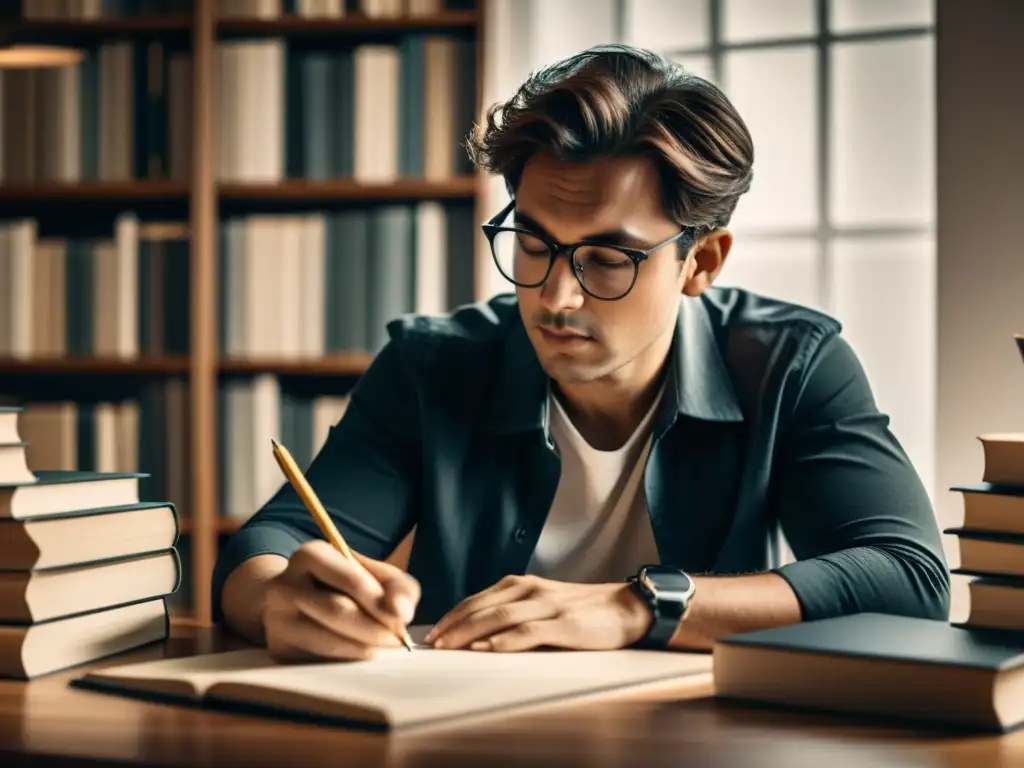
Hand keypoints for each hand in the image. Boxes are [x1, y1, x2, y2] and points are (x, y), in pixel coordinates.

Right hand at [260, 539, 419, 662]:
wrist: (295, 601)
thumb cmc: (343, 584)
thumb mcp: (373, 574)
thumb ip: (397, 587)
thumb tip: (402, 613)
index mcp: (311, 554)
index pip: (350, 578)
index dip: (380, 601)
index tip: (402, 618)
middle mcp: (285, 584)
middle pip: (338, 610)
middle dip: (375, 628)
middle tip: (397, 639)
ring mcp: (277, 619)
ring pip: (327, 640)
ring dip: (364, 648)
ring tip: (382, 647)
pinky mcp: (278, 650)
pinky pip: (318, 661)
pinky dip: (346, 661)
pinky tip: (358, 654)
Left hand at [424, 574, 652, 651]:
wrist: (627, 608)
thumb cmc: (584, 610)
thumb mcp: (545, 603)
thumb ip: (517, 610)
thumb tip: (481, 632)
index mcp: (524, 584)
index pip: (479, 598)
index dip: (454, 614)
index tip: (434, 631)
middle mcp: (531, 590)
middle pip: (483, 606)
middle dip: (454, 624)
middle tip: (432, 642)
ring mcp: (548, 605)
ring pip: (499, 616)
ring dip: (470, 631)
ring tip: (449, 646)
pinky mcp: (564, 624)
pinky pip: (528, 631)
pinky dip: (504, 640)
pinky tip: (487, 648)